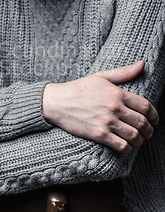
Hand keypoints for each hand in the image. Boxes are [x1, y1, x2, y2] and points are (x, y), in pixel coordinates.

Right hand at [42, 60, 158, 153]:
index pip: (146, 106)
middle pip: (142, 123)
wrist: (57, 101)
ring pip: (134, 136)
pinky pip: (121, 146)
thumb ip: (123, 72)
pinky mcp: (99, 134)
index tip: (154, 120)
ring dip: (139, 141)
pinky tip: (125, 146)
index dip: (154, 116)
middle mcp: (114, 108)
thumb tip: (142, 63)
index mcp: (117, 93)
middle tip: (147, 133)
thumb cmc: (78, 88)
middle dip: (149, 131)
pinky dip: (127, 148)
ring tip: (137, 141)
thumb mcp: (101, 76)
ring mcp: (107, 122)